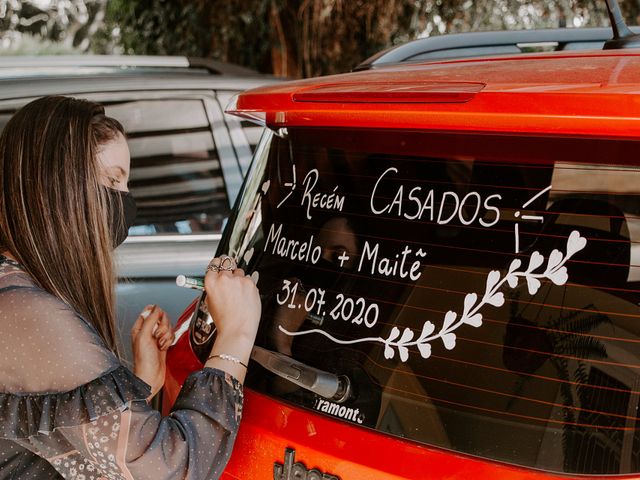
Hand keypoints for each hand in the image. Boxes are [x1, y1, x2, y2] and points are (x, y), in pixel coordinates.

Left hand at [131, 305, 173, 397]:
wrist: (151, 375)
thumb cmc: (143, 360)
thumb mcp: (144, 336)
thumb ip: (150, 320)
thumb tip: (155, 308)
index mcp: (139, 328)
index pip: (149, 311)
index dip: (156, 314)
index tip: (157, 321)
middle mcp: (147, 332)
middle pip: (162, 318)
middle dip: (163, 327)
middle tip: (157, 336)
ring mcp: (156, 338)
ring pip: (168, 327)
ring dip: (166, 336)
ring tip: (160, 344)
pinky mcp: (163, 344)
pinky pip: (171, 336)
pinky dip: (169, 341)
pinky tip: (164, 348)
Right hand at [203, 258, 260, 382]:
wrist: (238, 329)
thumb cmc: (225, 321)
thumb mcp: (210, 303)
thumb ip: (213, 289)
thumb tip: (217, 283)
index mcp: (211, 283)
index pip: (213, 265)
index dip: (217, 265)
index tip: (219, 266)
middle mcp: (224, 279)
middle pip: (226, 264)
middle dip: (228, 270)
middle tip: (230, 279)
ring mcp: (239, 280)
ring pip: (239, 272)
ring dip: (239, 279)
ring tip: (239, 294)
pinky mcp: (251, 283)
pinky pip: (249, 279)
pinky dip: (248, 286)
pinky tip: (245, 297)